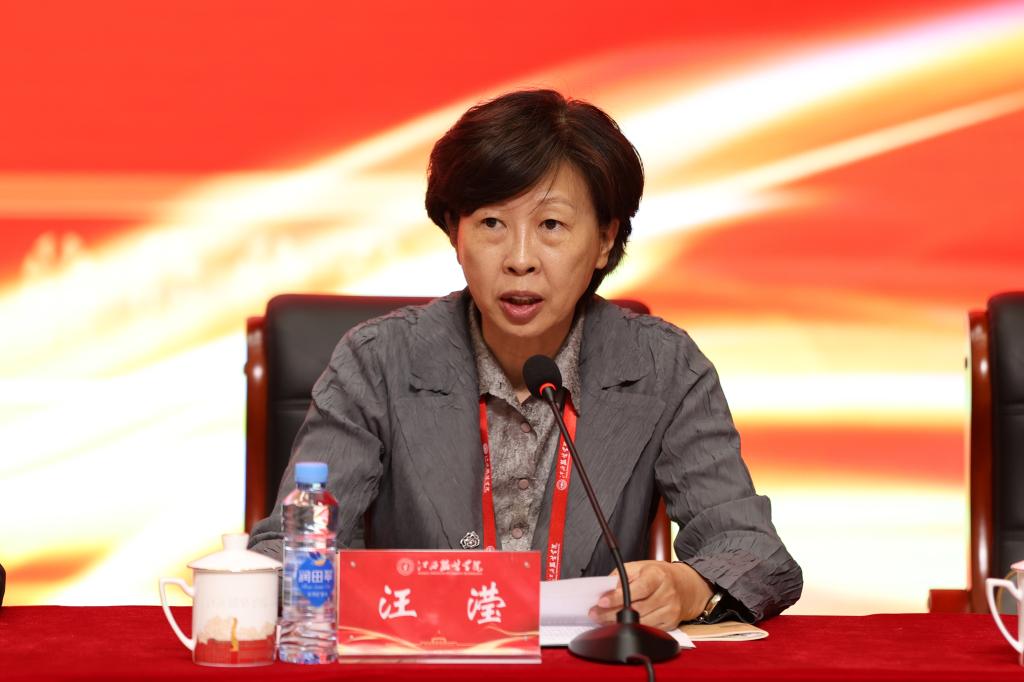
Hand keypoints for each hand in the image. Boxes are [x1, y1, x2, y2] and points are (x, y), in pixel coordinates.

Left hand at [588, 561, 712, 630]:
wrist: (686, 586)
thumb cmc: (658, 575)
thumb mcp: (639, 567)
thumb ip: (621, 576)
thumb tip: (605, 589)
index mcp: (658, 575)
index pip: (637, 588)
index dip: (618, 597)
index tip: (601, 601)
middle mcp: (667, 593)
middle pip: (636, 608)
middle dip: (611, 613)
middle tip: (595, 613)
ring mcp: (670, 610)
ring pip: (640, 622)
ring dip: (618, 623)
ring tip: (603, 620)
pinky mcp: (671, 623)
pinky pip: (648, 629)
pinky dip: (632, 629)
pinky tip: (620, 625)